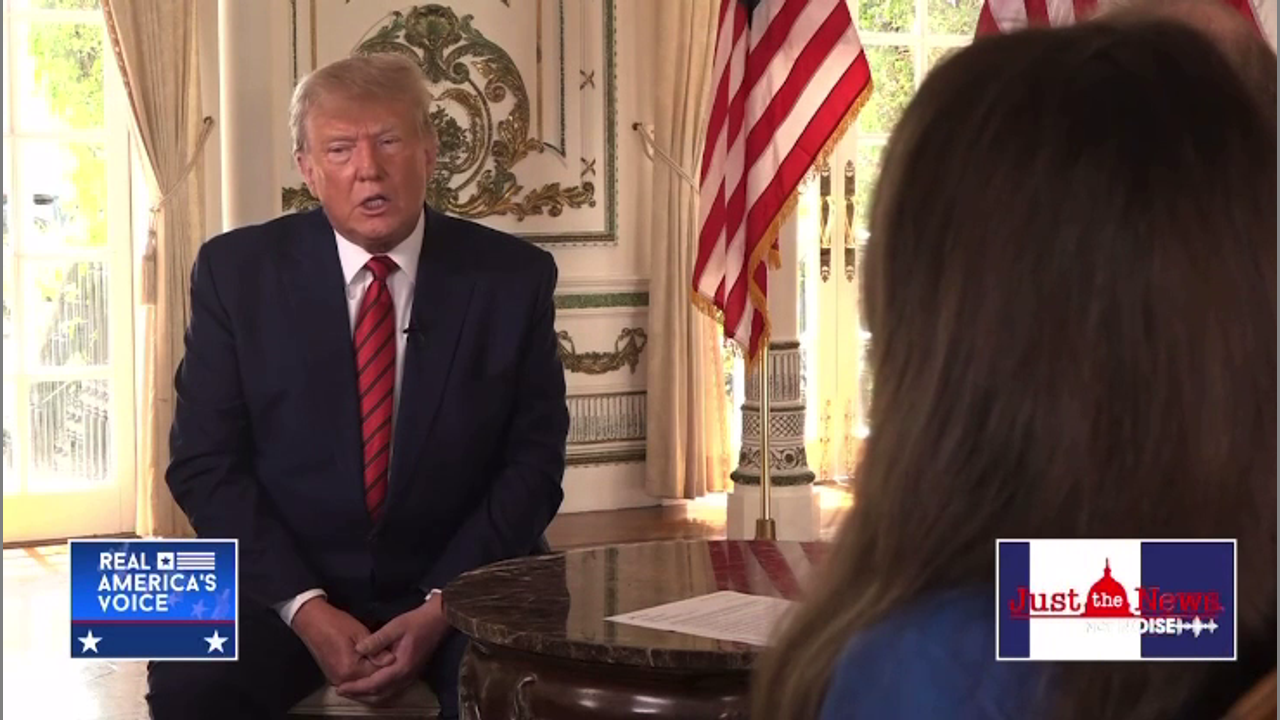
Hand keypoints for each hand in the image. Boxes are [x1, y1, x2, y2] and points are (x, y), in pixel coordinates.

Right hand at [291, 597, 394, 686]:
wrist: (312, 621)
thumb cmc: (336, 624)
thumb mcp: (360, 633)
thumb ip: (376, 650)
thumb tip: (392, 661)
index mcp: (350, 669)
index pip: (377, 675)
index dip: (389, 667)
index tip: (400, 658)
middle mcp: (342, 679)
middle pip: (369, 682)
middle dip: (383, 673)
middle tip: (396, 661)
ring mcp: (336, 679)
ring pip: (361, 683)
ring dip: (374, 676)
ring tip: (386, 663)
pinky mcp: (333, 676)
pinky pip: (353, 681)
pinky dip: (364, 676)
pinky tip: (373, 666)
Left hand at [335, 594, 449, 705]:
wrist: (437, 620)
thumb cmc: (416, 622)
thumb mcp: (395, 626)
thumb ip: (376, 640)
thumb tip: (358, 650)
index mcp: (401, 667)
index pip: (375, 683)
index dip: (357, 687)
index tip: (341, 687)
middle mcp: (406, 677)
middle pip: (379, 695)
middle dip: (360, 695)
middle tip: (342, 691)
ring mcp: (410, 677)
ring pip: (386, 695)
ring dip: (368, 695)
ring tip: (352, 690)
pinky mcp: (410, 674)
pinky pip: (392, 690)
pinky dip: (378, 691)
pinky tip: (369, 685)